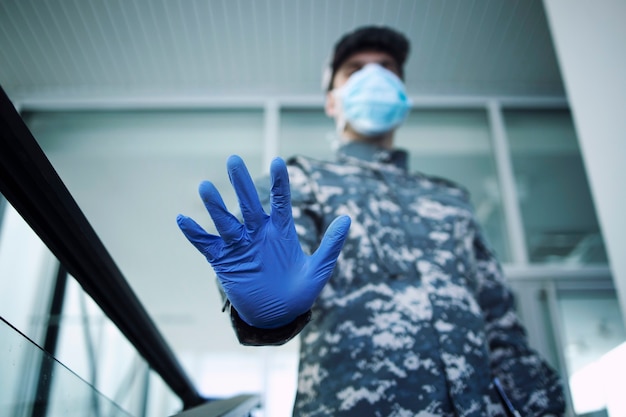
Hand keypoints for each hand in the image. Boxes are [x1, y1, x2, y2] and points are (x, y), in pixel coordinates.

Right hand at [177, 155, 350, 328]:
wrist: (278, 316)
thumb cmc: (300, 291)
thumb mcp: (319, 270)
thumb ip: (331, 245)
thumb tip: (347, 216)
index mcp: (281, 231)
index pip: (279, 201)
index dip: (279, 183)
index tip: (278, 162)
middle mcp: (258, 233)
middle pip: (248, 204)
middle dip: (240, 184)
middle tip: (233, 161)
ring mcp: (240, 246)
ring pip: (225, 221)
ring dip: (215, 206)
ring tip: (205, 187)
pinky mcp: (224, 261)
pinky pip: (206, 245)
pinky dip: (194, 234)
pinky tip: (182, 220)